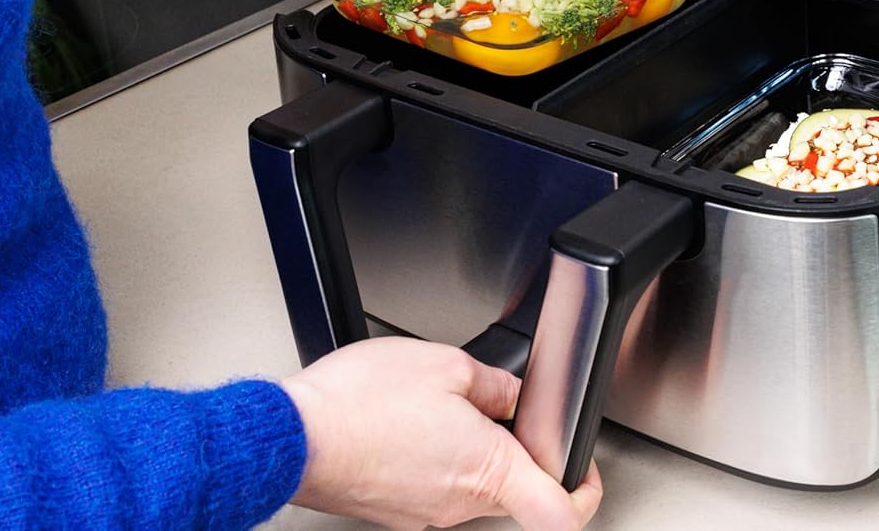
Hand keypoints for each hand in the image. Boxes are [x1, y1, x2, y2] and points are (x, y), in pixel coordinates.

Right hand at [279, 337, 602, 530]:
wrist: (292, 435)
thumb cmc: (360, 405)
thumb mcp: (448, 366)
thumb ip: (495, 385)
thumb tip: (511, 397)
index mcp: (488, 471)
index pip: (562, 512)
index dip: (586, 491)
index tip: (586, 471)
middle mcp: (459, 505)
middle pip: (514, 491)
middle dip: (515, 449)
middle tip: (502, 412)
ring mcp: (423, 513)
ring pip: (468, 485)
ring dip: (466, 449)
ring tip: (440, 407)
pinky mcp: (392, 509)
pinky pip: (429, 484)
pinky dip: (430, 456)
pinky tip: (407, 424)